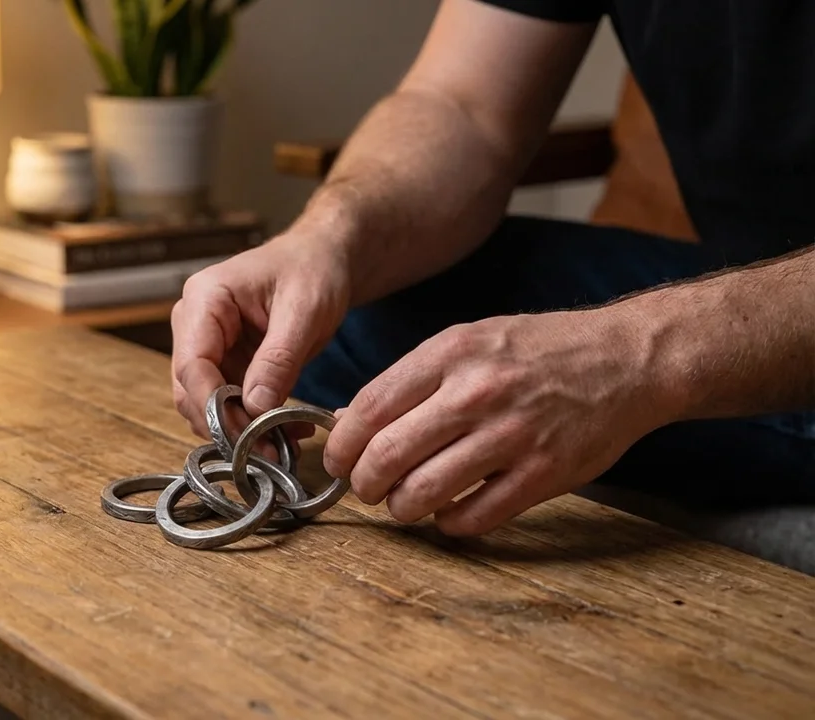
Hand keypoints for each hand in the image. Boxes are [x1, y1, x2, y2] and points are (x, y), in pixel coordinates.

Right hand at [171, 231, 351, 440]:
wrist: (323, 259)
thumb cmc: (313, 270)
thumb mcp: (304, 311)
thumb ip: (279, 359)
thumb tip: (255, 407)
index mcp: (205, 299)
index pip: (192, 364)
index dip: (213, 406)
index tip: (245, 436)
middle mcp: (194, 323)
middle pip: (191, 389)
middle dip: (226, 424)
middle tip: (267, 451)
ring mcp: (206, 345)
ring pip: (205, 403)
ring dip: (239, 429)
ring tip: (282, 445)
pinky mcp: (223, 363)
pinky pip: (227, 402)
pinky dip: (251, 422)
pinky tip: (284, 432)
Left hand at [324, 307, 673, 535]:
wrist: (627, 359)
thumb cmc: (537, 351)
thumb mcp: (468, 341)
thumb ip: (410, 379)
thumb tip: (345, 419)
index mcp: (451, 353)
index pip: (369, 407)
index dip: (342, 445)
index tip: (337, 461)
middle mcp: (477, 392)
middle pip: (387, 455)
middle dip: (364, 484)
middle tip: (367, 489)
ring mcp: (512, 435)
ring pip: (424, 492)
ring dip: (402, 508)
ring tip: (405, 503)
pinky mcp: (544, 474)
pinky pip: (474, 517)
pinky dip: (450, 524)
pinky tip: (450, 512)